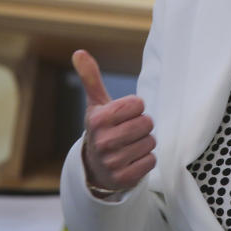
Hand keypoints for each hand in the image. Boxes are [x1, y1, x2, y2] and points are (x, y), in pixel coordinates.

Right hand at [72, 49, 155, 191]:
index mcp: (97, 119)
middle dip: (143, 125)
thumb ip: (91, 78)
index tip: (125, 114)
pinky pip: (151, 161)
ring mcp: (112, 161)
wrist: (95, 167)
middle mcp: (102, 141)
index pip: (138, 104)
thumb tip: (79, 52)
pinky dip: (146, 159)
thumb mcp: (96, 104)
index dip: (136, 107)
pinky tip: (132, 159)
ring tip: (130, 145)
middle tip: (129, 131)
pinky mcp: (123, 178)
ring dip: (145, 142)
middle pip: (147, 123)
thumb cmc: (102, 128)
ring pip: (151, 142)